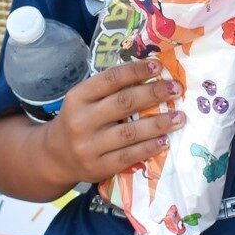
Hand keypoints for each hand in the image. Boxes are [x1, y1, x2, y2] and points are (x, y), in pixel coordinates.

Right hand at [39, 59, 185, 185]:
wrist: (55, 157)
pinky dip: (149, 147)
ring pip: (130, 132)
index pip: (111, 79)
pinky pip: (129, 156)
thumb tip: (153, 73)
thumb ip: (111, 89)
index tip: (159, 66)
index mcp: (78, 97)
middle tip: (176, 89)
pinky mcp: (98, 168)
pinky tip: (165, 140)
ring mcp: (88, 147)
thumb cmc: (79, 120)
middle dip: (154, 94)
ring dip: (159, 123)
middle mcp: (81, 121)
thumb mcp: (85, 100)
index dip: (136, 71)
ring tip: (179, 117)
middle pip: (124, 103)